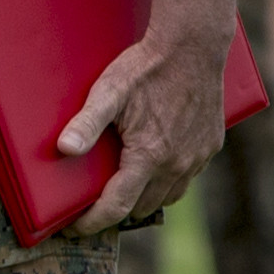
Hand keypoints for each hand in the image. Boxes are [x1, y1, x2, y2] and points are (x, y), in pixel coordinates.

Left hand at [56, 21, 229, 236]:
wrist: (193, 46)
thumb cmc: (147, 67)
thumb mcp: (109, 92)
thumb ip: (86, 123)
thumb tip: (64, 149)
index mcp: (149, 156)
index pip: (117, 207)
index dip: (92, 223)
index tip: (73, 228)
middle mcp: (176, 164)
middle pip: (140, 207)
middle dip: (116, 211)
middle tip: (94, 202)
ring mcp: (197, 158)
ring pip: (167, 198)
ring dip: (144, 198)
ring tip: (122, 188)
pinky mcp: (210, 147)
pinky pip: (186, 179)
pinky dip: (168, 181)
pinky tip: (154, 168)